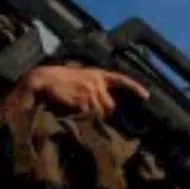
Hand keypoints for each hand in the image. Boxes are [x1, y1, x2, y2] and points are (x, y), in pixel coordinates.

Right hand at [21, 65, 148, 117]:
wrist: (43, 79)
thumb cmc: (58, 82)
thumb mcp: (79, 79)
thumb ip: (94, 89)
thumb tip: (106, 108)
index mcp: (97, 74)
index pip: (121, 80)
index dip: (135, 88)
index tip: (146, 97)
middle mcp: (97, 81)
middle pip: (110, 106)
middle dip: (101, 111)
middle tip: (84, 108)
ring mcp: (91, 90)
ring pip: (98, 112)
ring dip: (87, 113)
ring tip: (73, 104)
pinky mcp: (83, 99)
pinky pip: (87, 114)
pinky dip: (79, 114)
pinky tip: (69, 105)